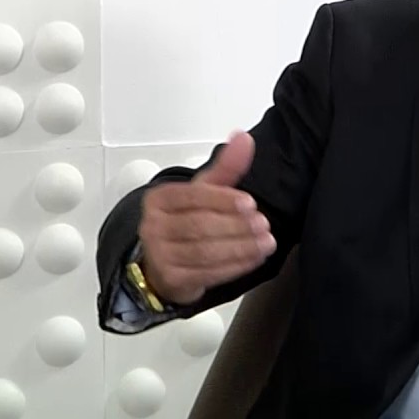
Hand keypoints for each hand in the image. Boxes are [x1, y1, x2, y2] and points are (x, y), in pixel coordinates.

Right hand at [137, 131, 275, 305]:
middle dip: (236, 226)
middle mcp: (152, 227)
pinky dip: (235, 266)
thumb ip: (226, 167)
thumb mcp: (204, 192)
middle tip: (263, 224)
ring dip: (241, 247)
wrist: (163, 265)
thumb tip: (244, 138)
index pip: (192, 197)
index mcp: (159, 199)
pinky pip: (207, 273)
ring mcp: (159, 256)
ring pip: (205, 251)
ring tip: (266, 242)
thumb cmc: (185, 223)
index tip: (250, 203)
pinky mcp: (172, 280)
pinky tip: (254, 258)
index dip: (223, 200)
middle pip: (199, 226)